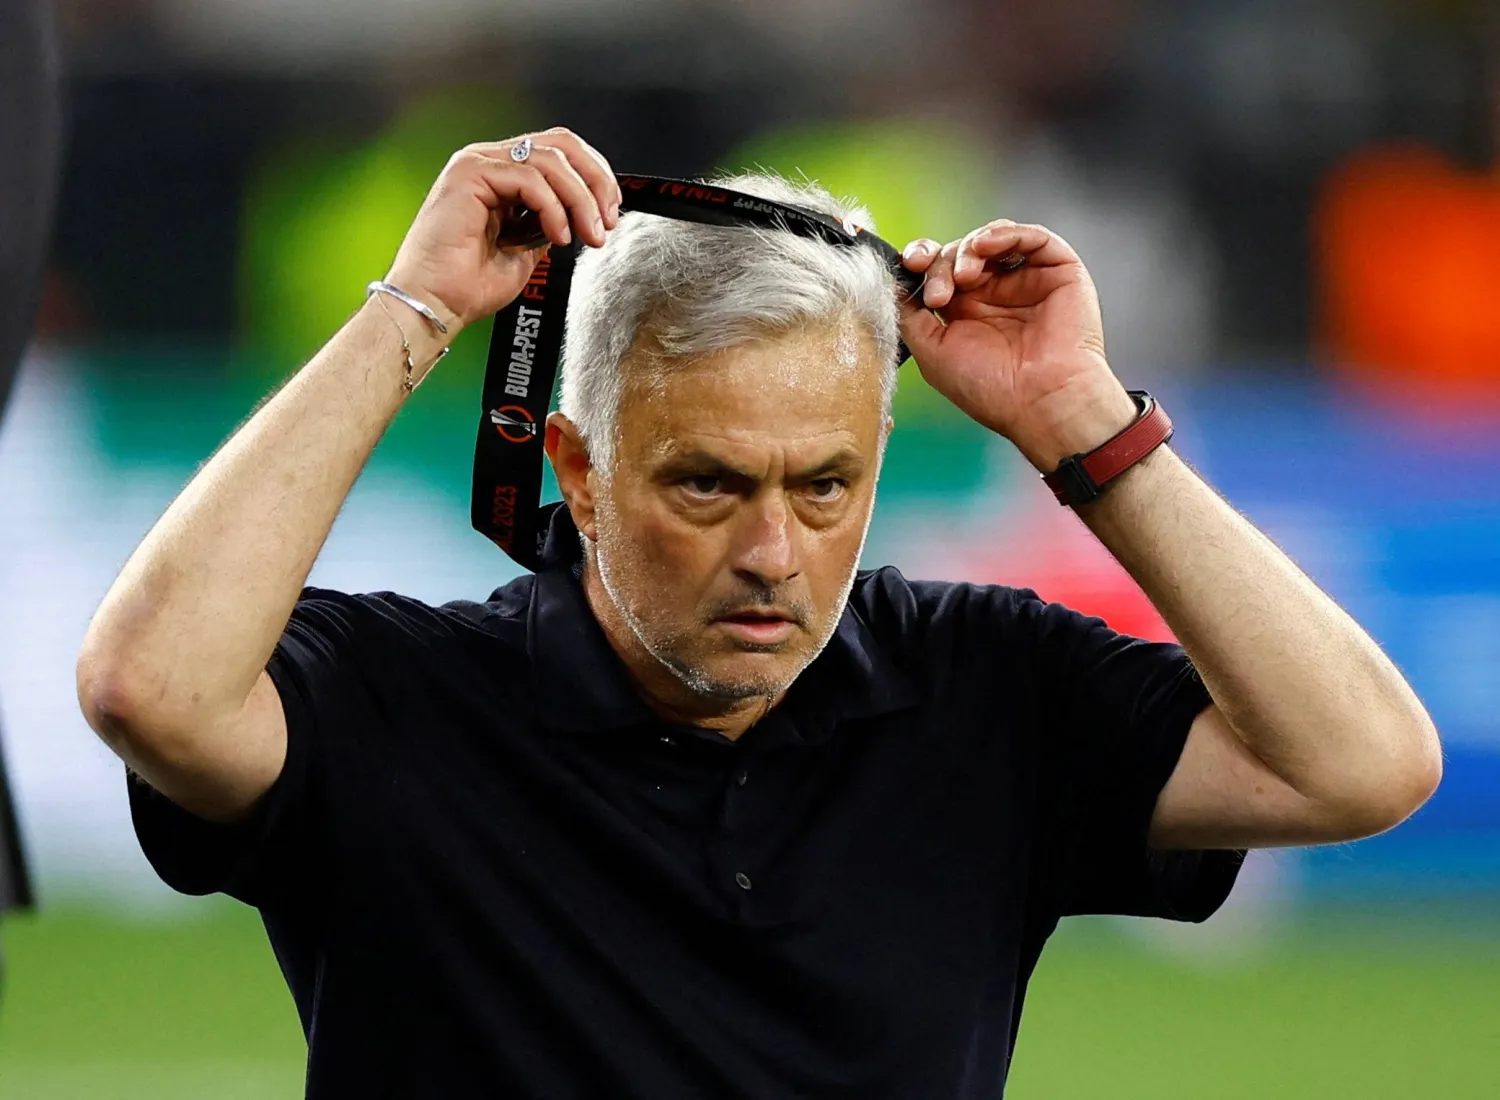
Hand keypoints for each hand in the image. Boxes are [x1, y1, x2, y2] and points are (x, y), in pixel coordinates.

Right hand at [383, 128, 622, 334]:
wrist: (437, 304)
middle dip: (596, 180)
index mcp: (502, 174)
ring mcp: (478, 163)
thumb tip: (584, 214)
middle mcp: (489, 161)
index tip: (611, 213)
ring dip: (580, 199)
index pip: (560, 152)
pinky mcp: (469, 173)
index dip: (595, 176)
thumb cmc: (469, 285)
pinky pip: (529, 178)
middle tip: (608, 219)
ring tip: (588, 234)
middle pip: (561, 143)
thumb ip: (552, 222)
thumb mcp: (529, 250)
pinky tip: (557, 236)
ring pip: (551, 159)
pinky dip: (553, 207)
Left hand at [899, 220, 1136, 471]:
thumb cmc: (991, 388)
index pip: (938, 271)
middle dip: (940, 264)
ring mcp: (1026, 280)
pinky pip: (1032, 236)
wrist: (1040, 402)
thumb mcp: (932, 351)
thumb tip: (892, 283)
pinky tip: (985, 247)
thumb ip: (910, 316)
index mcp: (966, 313)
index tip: (908, 264)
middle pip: (958, 252)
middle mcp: (995, 294)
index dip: (921, 261)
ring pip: (990, 240)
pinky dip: (1003, 233)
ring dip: (967, 250)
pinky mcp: (1058, 270)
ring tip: (963, 277)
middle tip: (938, 295)